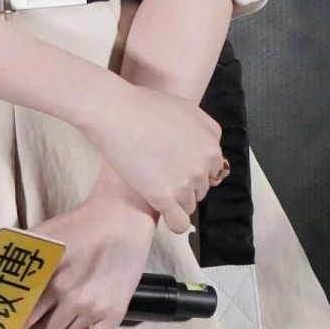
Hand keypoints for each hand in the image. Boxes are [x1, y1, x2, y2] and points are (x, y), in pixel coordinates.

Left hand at [0, 191, 156, 328]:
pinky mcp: (113, 315)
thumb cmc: (78, 223)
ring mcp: (91, 307)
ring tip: (64, 307)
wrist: (121, 216)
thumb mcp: (40, 232)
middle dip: (36, 320)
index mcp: (44, 275)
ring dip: (59, 326)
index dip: (14, 313)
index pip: (18, 313)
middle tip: (43, 305)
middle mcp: (66, 294)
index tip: (16, 309)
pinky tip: (83, 324)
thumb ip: (5, 248)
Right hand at [80, 80, 223, 233]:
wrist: (116, 112)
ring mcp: (185, 182)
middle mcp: (203, 165)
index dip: (193, 167)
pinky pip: (178, 223)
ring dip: (175, 199)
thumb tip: (206, 148)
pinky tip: (160, 208)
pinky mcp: (164, 197)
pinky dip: (172, 220)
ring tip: (153, 182)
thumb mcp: (186, 107)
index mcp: (211, 143)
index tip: (175, 163)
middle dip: (184, 183)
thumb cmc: (145, 105)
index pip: (213, 170)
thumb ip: (204, 129)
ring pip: (189, 206)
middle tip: (160, 170)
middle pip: (201, 189)